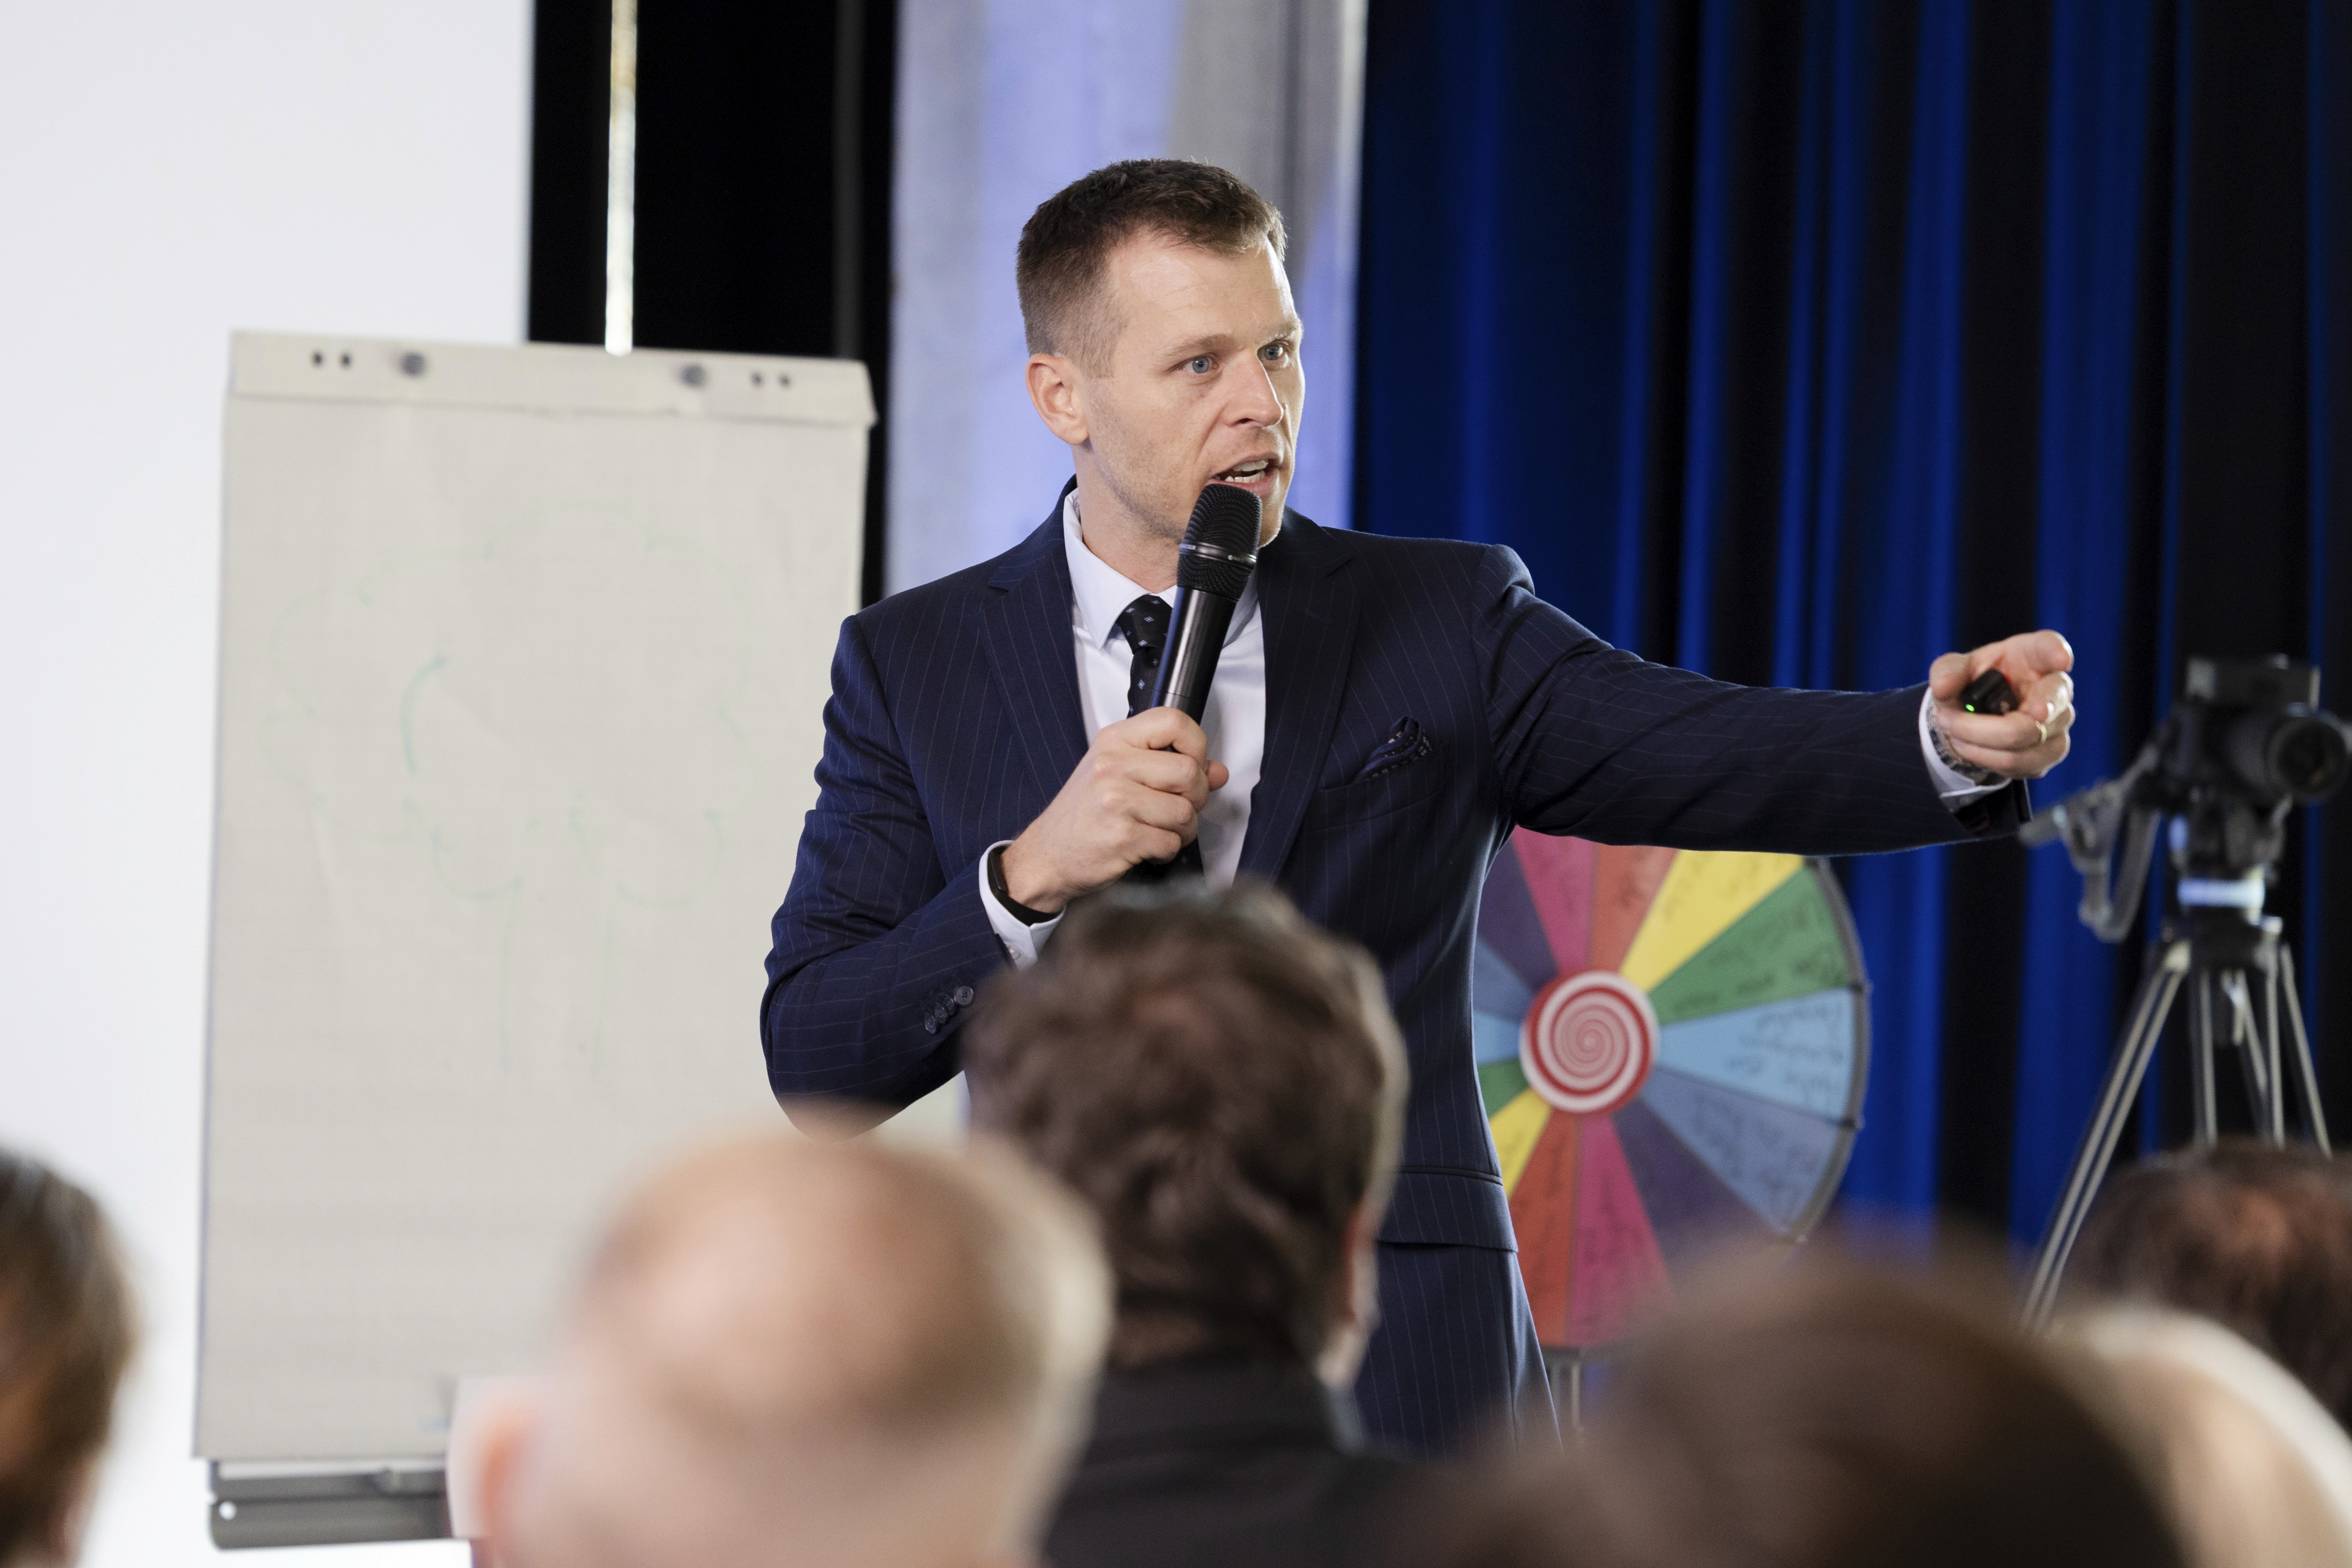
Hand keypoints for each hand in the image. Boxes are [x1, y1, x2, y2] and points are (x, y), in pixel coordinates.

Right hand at [999, 708, 1228, 912]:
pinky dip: (1166, 851)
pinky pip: (1172, 842)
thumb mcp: (1119, 775)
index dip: (1196, 744)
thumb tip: (1218, 771)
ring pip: (1186, 812)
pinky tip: (1146, 847)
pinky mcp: (1123, 836)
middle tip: (1178, 807)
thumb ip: (1169, 767)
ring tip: (1159, 830)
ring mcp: (1116, 801)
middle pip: (1189, 771)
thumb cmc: (1083, 815)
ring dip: (1183, 829)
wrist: (1047, 856)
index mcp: (1113, 741)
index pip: (1174, 720)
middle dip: (1196, 797)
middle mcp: (1113, 765)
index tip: (1192, 763)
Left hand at [1929, 630, 2075, 779]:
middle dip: (1994, 724)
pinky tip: (1971, 747)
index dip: (2057, 652)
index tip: (2061, 660)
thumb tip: (1942, 687)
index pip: (2050, 647)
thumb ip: (1947, 671)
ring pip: (2026, 740)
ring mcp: (2059, 721)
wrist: (1978, 713)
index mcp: (2033, 655)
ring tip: (1953, 731)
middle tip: (1951, 722)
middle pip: (2043, 708)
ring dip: (1979, 741)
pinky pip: (2022, 763)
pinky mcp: (2052, 751)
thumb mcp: (1954, 670)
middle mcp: (2056, 687)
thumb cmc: (1974, 681)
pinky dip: (1987, 758)